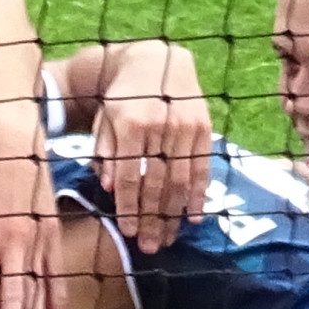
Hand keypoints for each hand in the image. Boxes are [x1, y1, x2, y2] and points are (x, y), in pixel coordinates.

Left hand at [84, 42, 212, 251]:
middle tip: (149, 247)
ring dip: (174, 215)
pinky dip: (199, 195)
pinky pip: (202, 168)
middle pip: (156, 183)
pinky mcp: (203, 128)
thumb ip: (105, 151)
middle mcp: (160, 126)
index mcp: (131, 124)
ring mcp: (185, 128)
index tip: (128, 232)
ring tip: (168, 240)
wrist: (155, 61)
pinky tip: (194, 218)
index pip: (129, 175)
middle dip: (152, 219)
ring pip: (180, 179)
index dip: (128, 206)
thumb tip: (109, 186)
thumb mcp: (105, 120)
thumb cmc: (122, 97)